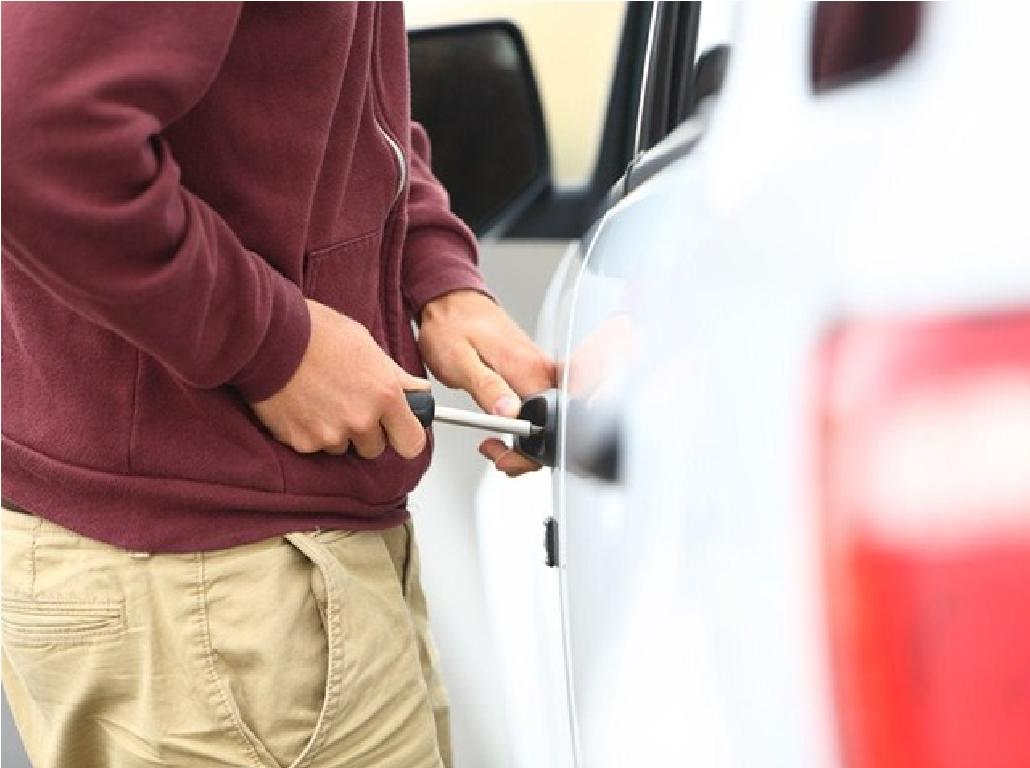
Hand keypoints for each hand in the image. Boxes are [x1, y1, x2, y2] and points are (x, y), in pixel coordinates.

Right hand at [250, 299, 428, 458]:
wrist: (268, 336)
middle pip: (375, 448)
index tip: (398, 429)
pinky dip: (309, 431)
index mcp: (385, 395)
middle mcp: (361, 420)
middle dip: (366, 432)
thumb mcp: (366, 345)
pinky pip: (314, 446)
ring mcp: (330, 434)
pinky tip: (302, 404)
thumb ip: (395, 376)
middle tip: (348, 403)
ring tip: (321, 398)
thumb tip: (418, 391)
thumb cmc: (316, 332)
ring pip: (343, 448)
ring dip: (337, 432)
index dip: (405, 436)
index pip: (412, 442)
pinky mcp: (302, 442)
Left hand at [418, 290, 555, 475]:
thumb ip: (487, 388)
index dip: (526, 450)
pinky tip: (502, 424)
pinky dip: (521, 424)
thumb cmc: (452, 326)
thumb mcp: (460, 361)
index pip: (547, 424)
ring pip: (546, 420)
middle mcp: (542, 370)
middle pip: (551, 427)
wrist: (451, 301)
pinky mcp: (533, 372)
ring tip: (492, 441)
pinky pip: (538, 407)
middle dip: (525, 452)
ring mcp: (540, 371)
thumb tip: (509, 415)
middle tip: (493, 451)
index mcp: (529, 369)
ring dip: (522, 441)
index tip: (500, 453)